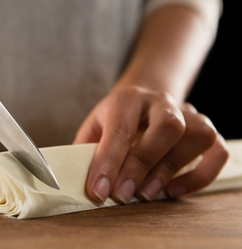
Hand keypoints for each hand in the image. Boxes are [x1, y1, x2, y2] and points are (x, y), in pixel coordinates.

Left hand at [74, 86, 227, 203]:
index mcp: (127, 98)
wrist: (140, 102)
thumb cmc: (113, 120)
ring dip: (172, 170)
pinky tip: (174, 191)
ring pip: (196, 135)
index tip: (99, 191)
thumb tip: (76, 183)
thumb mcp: (93, 128)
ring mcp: (187, 113)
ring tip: (147, 194)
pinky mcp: (205, 129)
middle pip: (167, 127)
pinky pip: (216, 151)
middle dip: (143, 165)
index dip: (109, 163)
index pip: (121, 129)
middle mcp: (161, 101)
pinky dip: (200, 176)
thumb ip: (86, 151)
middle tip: (122, 195)